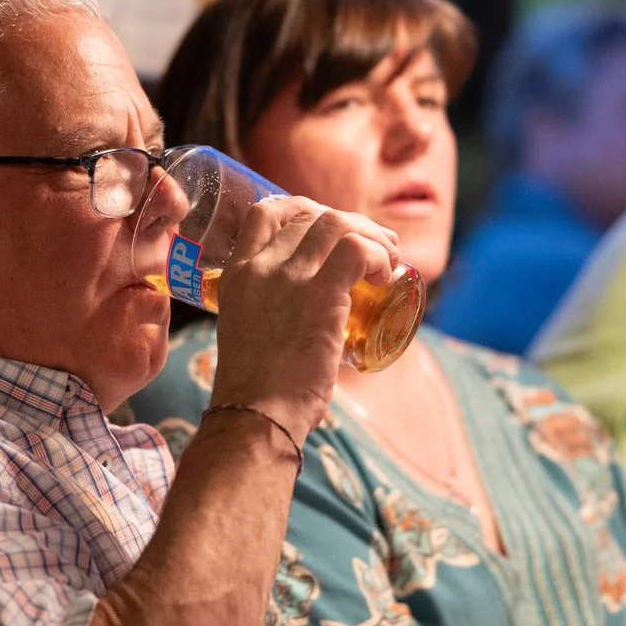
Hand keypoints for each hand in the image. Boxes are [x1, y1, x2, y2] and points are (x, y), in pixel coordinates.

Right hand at [206, 196, 397, 439]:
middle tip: (376, 246)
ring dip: (371, 235)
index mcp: (236, 275)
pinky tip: (387, 275)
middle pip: (311, 215)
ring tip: (388, 257)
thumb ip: (271, 316)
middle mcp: (259, 268)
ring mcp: (287, 278)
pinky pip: (357, 250)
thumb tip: (311, 323)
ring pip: (337, 223)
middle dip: (351, 222)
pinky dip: (379, 255)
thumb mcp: (249, 336)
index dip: (303, 209)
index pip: (264, 213)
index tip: (329, 226)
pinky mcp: (319, 295)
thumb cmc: (258, 393)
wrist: (255, 417)